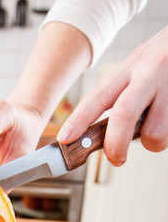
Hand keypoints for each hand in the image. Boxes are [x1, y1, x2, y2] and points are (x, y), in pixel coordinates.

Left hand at [57, 27, 167, 165]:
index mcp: (127, 69)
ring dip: (152, 142)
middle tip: (116, 159)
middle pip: (123, 114)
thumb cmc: (163, 62)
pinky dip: (167, 135)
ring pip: (154, 131)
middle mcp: (147, 75)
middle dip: (115, 143)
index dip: (79, 120)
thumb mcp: (137, 68)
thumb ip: (121, 96)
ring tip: (156, 132)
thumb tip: (102, 136)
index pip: (98, 97)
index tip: (64, 139)